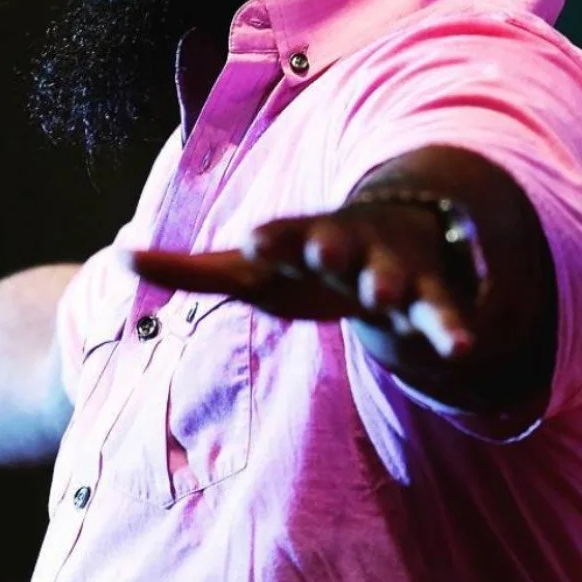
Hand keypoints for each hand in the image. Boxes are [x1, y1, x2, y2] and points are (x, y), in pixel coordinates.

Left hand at [126, 200, 477, 358]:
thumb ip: (188, 270)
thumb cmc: (304, 261)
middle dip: (330, 245)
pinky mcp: (429, 298)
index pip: (280, 235)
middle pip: (336, 243)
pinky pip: (442, 313)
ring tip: (387, 293)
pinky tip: (465, 346)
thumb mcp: (249, 272)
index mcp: (299, 238)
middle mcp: (345, 245)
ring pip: (392, 274)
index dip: (271, 238)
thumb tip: (116, 255)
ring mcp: (390, 268)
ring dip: (389, 281)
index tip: (254, 240)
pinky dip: (453, 326)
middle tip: (325, 250)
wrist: (391, 241)